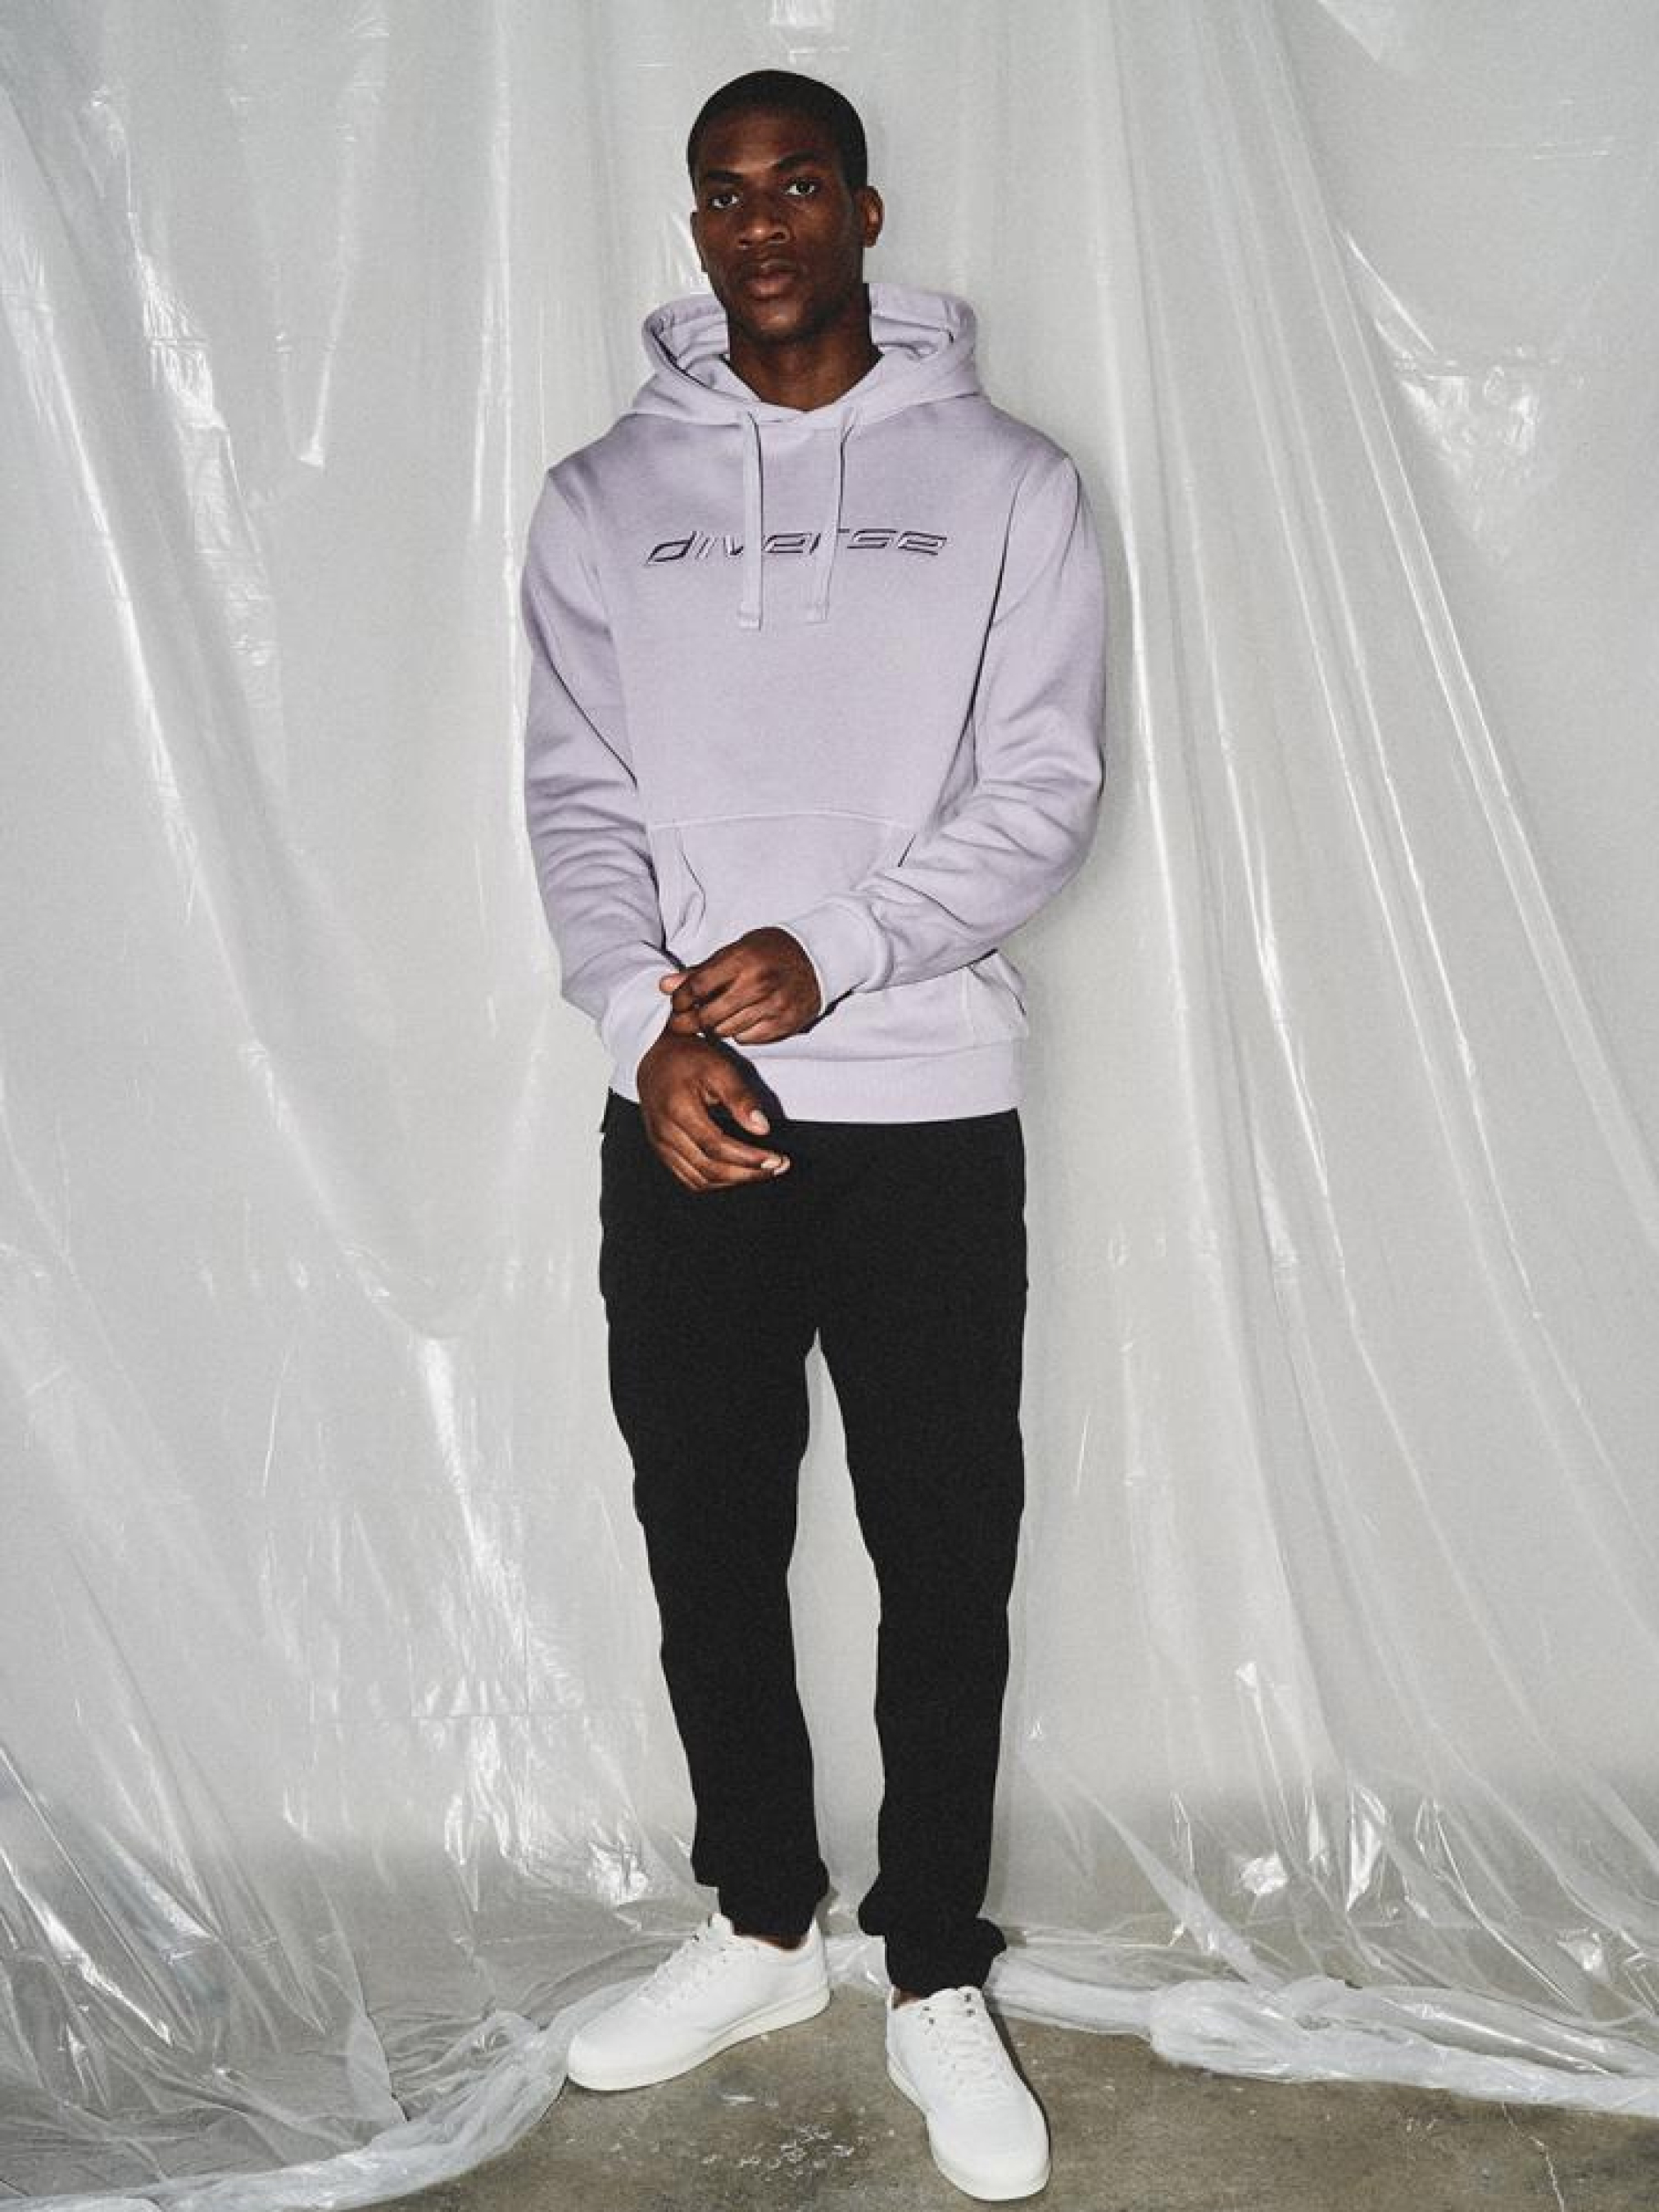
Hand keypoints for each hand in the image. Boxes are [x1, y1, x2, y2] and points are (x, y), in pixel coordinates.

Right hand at [636, 1030, 790, 1193]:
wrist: (655, 1058)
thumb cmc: (688, 1060)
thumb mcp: (719, 1068)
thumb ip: (741, 1098)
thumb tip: (762, 1128)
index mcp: (678, 1110)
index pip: (717, 1146)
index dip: (749, 1158)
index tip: (776, 1159)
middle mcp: (664, 1133)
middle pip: (709, 1169)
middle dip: (748, 1174)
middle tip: (777, 1166)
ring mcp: (660, 1145)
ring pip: (700, 1180)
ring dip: (734, 1181)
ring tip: (762, 1171)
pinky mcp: (662, 1151)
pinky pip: (690, 1179)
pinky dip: (716, 1181)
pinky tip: (737, 1172)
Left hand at [659, 926, 821, 1045]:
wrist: (816, 958)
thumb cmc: (771, 951)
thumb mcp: (735, 951)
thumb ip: (700, 971)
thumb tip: (666, 986)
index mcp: (742, 960)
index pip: (697, 987)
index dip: (680, 1000)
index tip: (676, 1004)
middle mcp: (758, 984)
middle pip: (708, 1015)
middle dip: (690, 1021)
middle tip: (684, 1021)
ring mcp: (773, 1006)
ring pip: (726, 1030)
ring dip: (715, 1027)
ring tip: (716, 1017)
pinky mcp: (784, 1023)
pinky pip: (747, 1038)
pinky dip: (739, 1033)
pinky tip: (741, 1020)